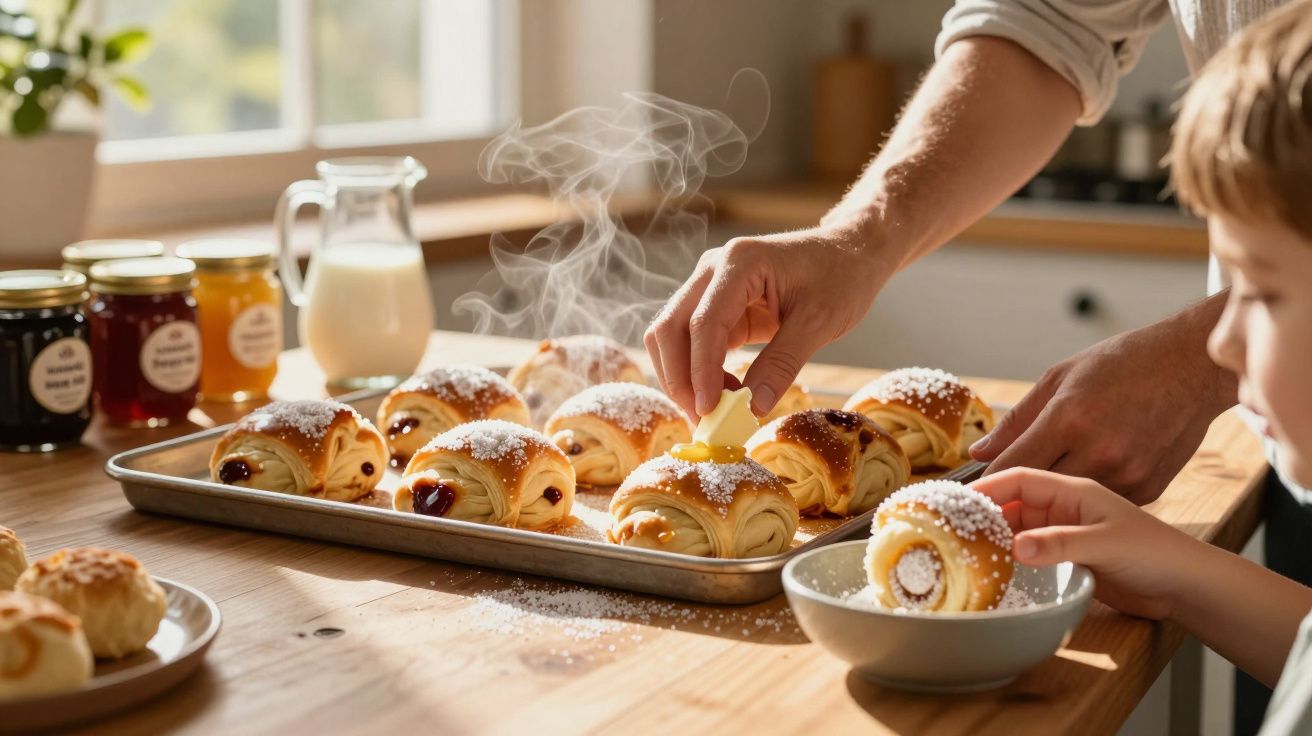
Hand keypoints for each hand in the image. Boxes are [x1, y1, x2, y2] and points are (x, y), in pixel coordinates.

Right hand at [645, 221, 893, 417]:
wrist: (849, 252)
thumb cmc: (840, 276)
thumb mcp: (819, 322)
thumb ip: (783, 363)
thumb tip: (753, 408)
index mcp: (740, 263)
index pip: (704, 322)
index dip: (700, 371)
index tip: (708, 410)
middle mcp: (713, 270)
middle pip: (670, 329)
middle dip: (680, 379)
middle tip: (703, 420)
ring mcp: (710, 286)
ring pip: (671, 337)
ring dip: (683, 378)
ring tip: (714, 412)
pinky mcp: (716, 306)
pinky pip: (692, 342)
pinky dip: (699, 372)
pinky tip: (724, 395)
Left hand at [970, 296, 1237, 504]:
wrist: (1192, 365)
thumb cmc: (1123, 363)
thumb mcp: (1060, 377)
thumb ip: (1017, 419)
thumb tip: (981, 452)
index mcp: (1069, 419)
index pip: (1012, 467)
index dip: (990, 484)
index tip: (976, 492)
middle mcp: (1098, 450)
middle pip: (1039, 493)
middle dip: (1019, 496)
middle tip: (1002, 497)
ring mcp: (1127, 473)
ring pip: (1073, 505)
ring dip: (1056, 500)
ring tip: (1048, 485)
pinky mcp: (1149, 489)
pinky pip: (1105, 503)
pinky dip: (1091, 497)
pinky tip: (1090, 476)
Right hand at [973, 467, 1202, 620]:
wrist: (1185, 586)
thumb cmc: (1155, 553)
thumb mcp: (1105, 544)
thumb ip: (1060, 544)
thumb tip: (1014, 547)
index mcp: (1073, 490)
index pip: (1020, 479)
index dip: (988, 486)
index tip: (956, 500)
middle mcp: (1064, 507)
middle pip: (1012, 502)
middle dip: (983, 511)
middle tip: (950, 527)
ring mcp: (1065, 531)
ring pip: (1018, 526)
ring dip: (995, 534)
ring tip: (964, 548)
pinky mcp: (1067, 556)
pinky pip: (1030, 550)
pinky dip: (1010, 555)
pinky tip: (993, 566)